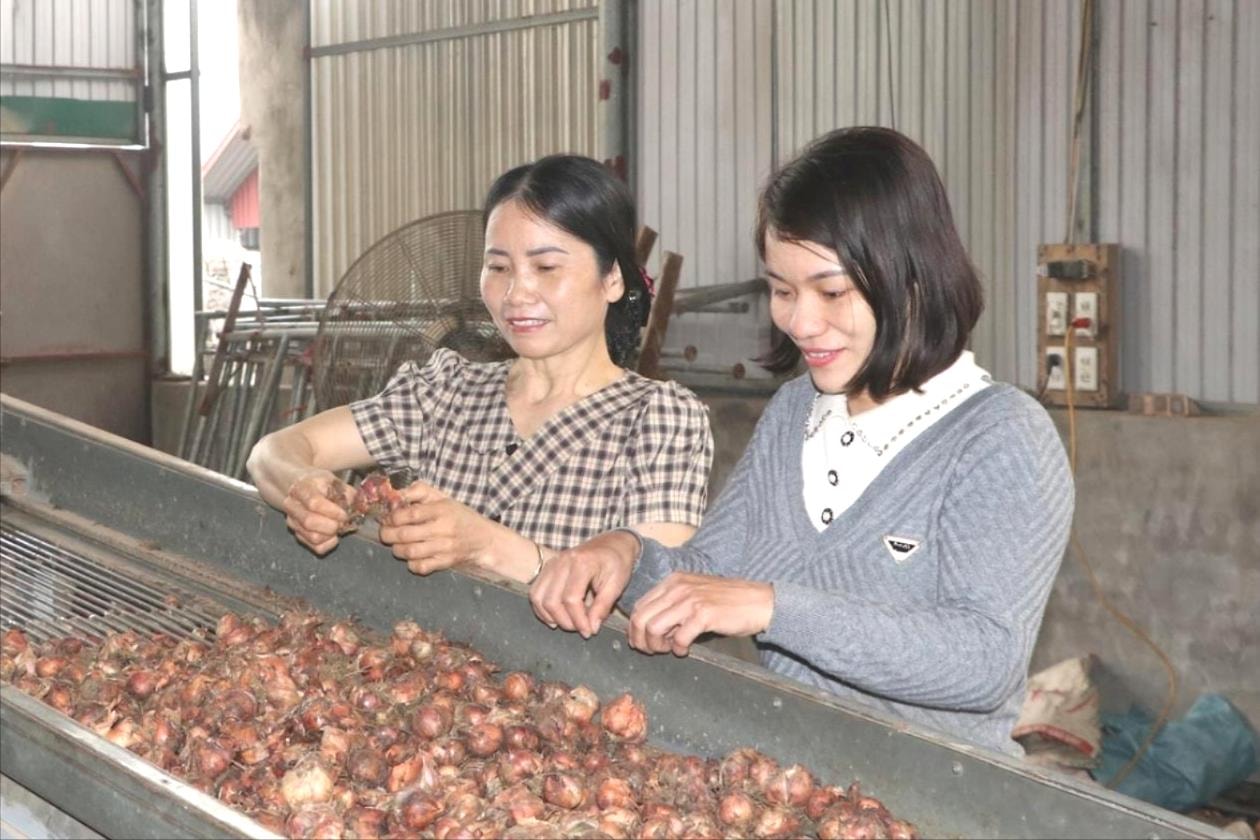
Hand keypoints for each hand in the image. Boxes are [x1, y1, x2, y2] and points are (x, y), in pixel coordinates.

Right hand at [282, 470, 353, 554]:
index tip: (344, 514)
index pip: (314, 503)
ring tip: (338, 527)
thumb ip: (347, 492)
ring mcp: (293, 522)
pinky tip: (333, 536)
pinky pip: (315, 547)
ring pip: (312, 537)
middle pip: (310, 522)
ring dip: (331, 535)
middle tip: (343, 522)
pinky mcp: (298, 534)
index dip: (332, 512)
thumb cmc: (318, 484)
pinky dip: (329, 544)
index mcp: (301, 488)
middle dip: (332, 525)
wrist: (300, 487)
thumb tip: (360, 505)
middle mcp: (292, 506)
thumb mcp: (333, 480)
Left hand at [378, 481, 495, 574]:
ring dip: (396, 549)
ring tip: (396, 544)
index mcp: (442, 510)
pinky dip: (411, 563)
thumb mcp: (442, 497)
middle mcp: (443, 529)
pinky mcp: (445, 563)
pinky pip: (420, 567)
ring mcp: (444, 548)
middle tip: (385, 532)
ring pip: (409, 552)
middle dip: (387, 534)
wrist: (484, 539)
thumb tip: (394, 494)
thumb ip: (418, 491)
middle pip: (405, 535)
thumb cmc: (459, 516)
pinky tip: (412, 556)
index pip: (410, 514)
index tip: (388, 518)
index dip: (393, 517)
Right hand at [529, 531, 638, 637]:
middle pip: (551, 600)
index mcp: (582, 563)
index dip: (578, 620)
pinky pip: (535, 592)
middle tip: (580, 629)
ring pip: (538, 597)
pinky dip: (541, 608)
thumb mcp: (617, 585)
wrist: (612, 544)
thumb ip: (603, 607)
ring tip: (569, 624)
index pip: (571, 599)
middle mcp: (562, 561)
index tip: (589, 631)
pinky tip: (555, 617)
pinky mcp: (547, 568)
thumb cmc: (617, 563)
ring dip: (550, 616)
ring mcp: (552, 563)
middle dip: (565, 621)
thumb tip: (591, 628)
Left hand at [629, 573, 773, 655]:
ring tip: (670, 649)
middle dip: (641, 640)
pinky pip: (678, 638)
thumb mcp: (695, 594)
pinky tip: (686, 650)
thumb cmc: (728, 601)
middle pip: (641, 618)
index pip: (639, 606)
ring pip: (653, 628)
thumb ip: (673, 605)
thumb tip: (652, 628)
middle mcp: (678, 587)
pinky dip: (678, 649)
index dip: (636, 628)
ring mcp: (690, 600)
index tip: (643, 642)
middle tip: (653, 651)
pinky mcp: (703, 614)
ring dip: (657, 645)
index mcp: (673, 581)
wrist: (759, 601)